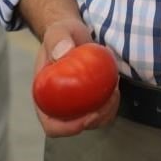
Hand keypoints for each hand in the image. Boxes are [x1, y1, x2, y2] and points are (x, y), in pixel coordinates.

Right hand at [33, 19, 120, 137]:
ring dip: (107, 112)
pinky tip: (115, 86)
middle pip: (76, 126)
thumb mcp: (58, 32)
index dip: (68, 129)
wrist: (72, 33)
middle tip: (109, 100)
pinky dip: (111, 103)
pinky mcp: (89, 99)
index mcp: (44, 98)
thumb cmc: (62, 35)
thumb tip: (63, 53)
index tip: (88, 116)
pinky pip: (102, 108)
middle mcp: (58, 106)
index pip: (52, 125)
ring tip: (114, 91)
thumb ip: (57, 40)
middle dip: (95, 120)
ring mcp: (74, 104)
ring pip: (92, 120)